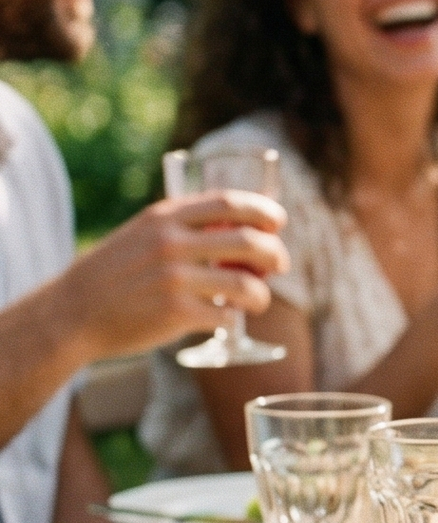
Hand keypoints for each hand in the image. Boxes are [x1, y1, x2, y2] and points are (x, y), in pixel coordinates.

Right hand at [61, 191, 288, 361]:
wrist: (71, 313)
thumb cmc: (115, 273)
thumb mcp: (144, 234)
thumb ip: (185, 227)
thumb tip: (245, 230)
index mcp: (165, 217)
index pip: (230, 203)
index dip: (263, 210)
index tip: (279, 222)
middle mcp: (171, 243)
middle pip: (249, 241)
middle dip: (275, 254)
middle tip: (281, 265)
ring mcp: (173, 278)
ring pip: (246, 284)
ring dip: (262, 295)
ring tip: (259, 301)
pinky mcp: (175, 313)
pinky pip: (226, 315)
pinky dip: (233, 319)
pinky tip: (227, 319)